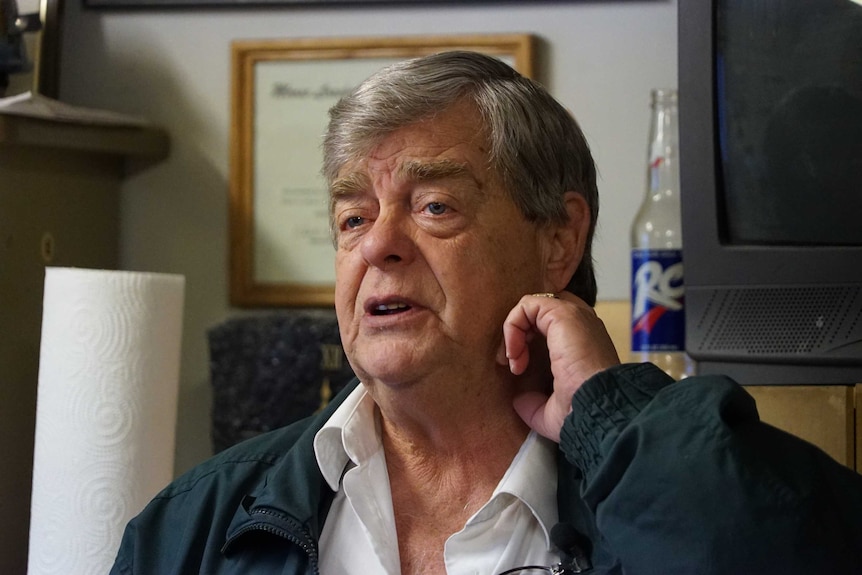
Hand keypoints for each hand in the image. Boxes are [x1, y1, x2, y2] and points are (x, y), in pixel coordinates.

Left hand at [499, 292, 620, 441]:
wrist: (597, 408)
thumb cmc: (581, 412)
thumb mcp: (552, 412)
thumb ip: (535, 403)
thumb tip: (518, 400)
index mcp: (584, 343)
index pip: (552, 323)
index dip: (529, 339)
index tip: (520, 370)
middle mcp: (582, 325)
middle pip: (542, 310)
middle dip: (520, 331)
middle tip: (514, 362)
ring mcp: (575, 316)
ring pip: (532, 306)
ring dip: (514, 331)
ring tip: (513, 359)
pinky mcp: (563, 313)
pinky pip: (527, 305)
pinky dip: (512, 326)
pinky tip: (515, 353)